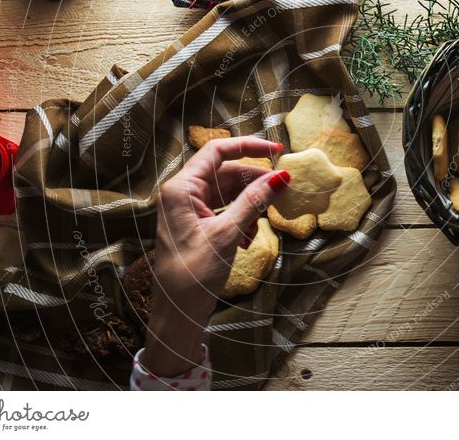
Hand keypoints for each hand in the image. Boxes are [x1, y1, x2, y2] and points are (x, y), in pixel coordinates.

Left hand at [143, 136, 289, 376]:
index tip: (276, 150)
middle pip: (226, 172)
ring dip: (249, 205)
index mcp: (181, 188)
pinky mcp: (197, 223)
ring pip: (228, 192)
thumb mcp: (228, 234)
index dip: (248, 146)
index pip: (217, 151)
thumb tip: (281, 176)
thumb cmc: (194, 272)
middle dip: (253, 183)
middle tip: (280, 191)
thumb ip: (253, 202)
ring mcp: (189, 208)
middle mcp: (183, 193)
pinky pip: (225, 209)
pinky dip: (241, 219)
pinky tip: (249, 238)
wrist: (178, 311)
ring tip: (261, 223)